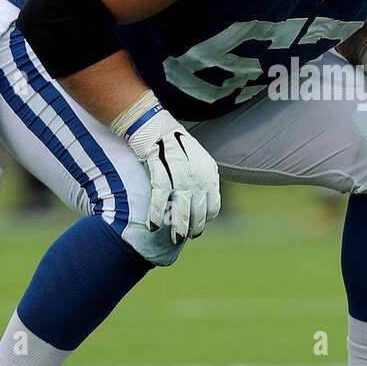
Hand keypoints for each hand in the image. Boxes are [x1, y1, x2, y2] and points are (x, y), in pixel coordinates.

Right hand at [112, 92, 219, 242]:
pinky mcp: (161, 173)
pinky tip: (153, 226)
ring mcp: (181, 175)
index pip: (213, 205)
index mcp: (209, 173)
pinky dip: (156, 215)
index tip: (196, 226)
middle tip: (183, 238)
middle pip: (198, 211)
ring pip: (181, 209)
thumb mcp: (196, 160)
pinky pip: (160, 200)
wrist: (154, 126)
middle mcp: (198, 176)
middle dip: (192, 228)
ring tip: (173, 239)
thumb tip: (201, 200)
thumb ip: (201, 178)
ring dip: (177, 227)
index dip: (204, 219)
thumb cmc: (174, 145)